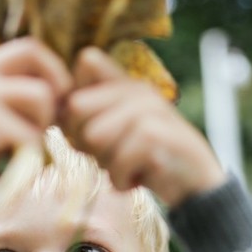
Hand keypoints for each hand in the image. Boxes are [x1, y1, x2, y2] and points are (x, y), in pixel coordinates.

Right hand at [0, 38, 72, 236]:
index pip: (30, 49)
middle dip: (52, 103)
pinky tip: (10, 171)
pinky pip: (27, 134)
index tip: (57, 110)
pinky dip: (29, 157)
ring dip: (41, 130)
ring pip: (40, 97)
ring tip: (19, 154)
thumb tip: (63, 100)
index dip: (55, 74)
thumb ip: (13, 106)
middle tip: (41, 135)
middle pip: (38, 67)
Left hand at [61, 47, 225, 208]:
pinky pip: (116, 161)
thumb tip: (56, 113)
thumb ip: (89, 117)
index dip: (74, 102)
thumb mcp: (115, 136)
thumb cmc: (146, 163)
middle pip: (77, 106)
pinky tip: (138, 180)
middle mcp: (137, 90)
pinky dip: (122, 181)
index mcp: (125, 85)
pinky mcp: (156, 134)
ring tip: (127, 168)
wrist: (196, 187)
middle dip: (85, 141)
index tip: (88, 130)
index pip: (85, 64)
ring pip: (94, 135)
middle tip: (111, 156)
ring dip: (105, 164)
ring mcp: (149, 109)